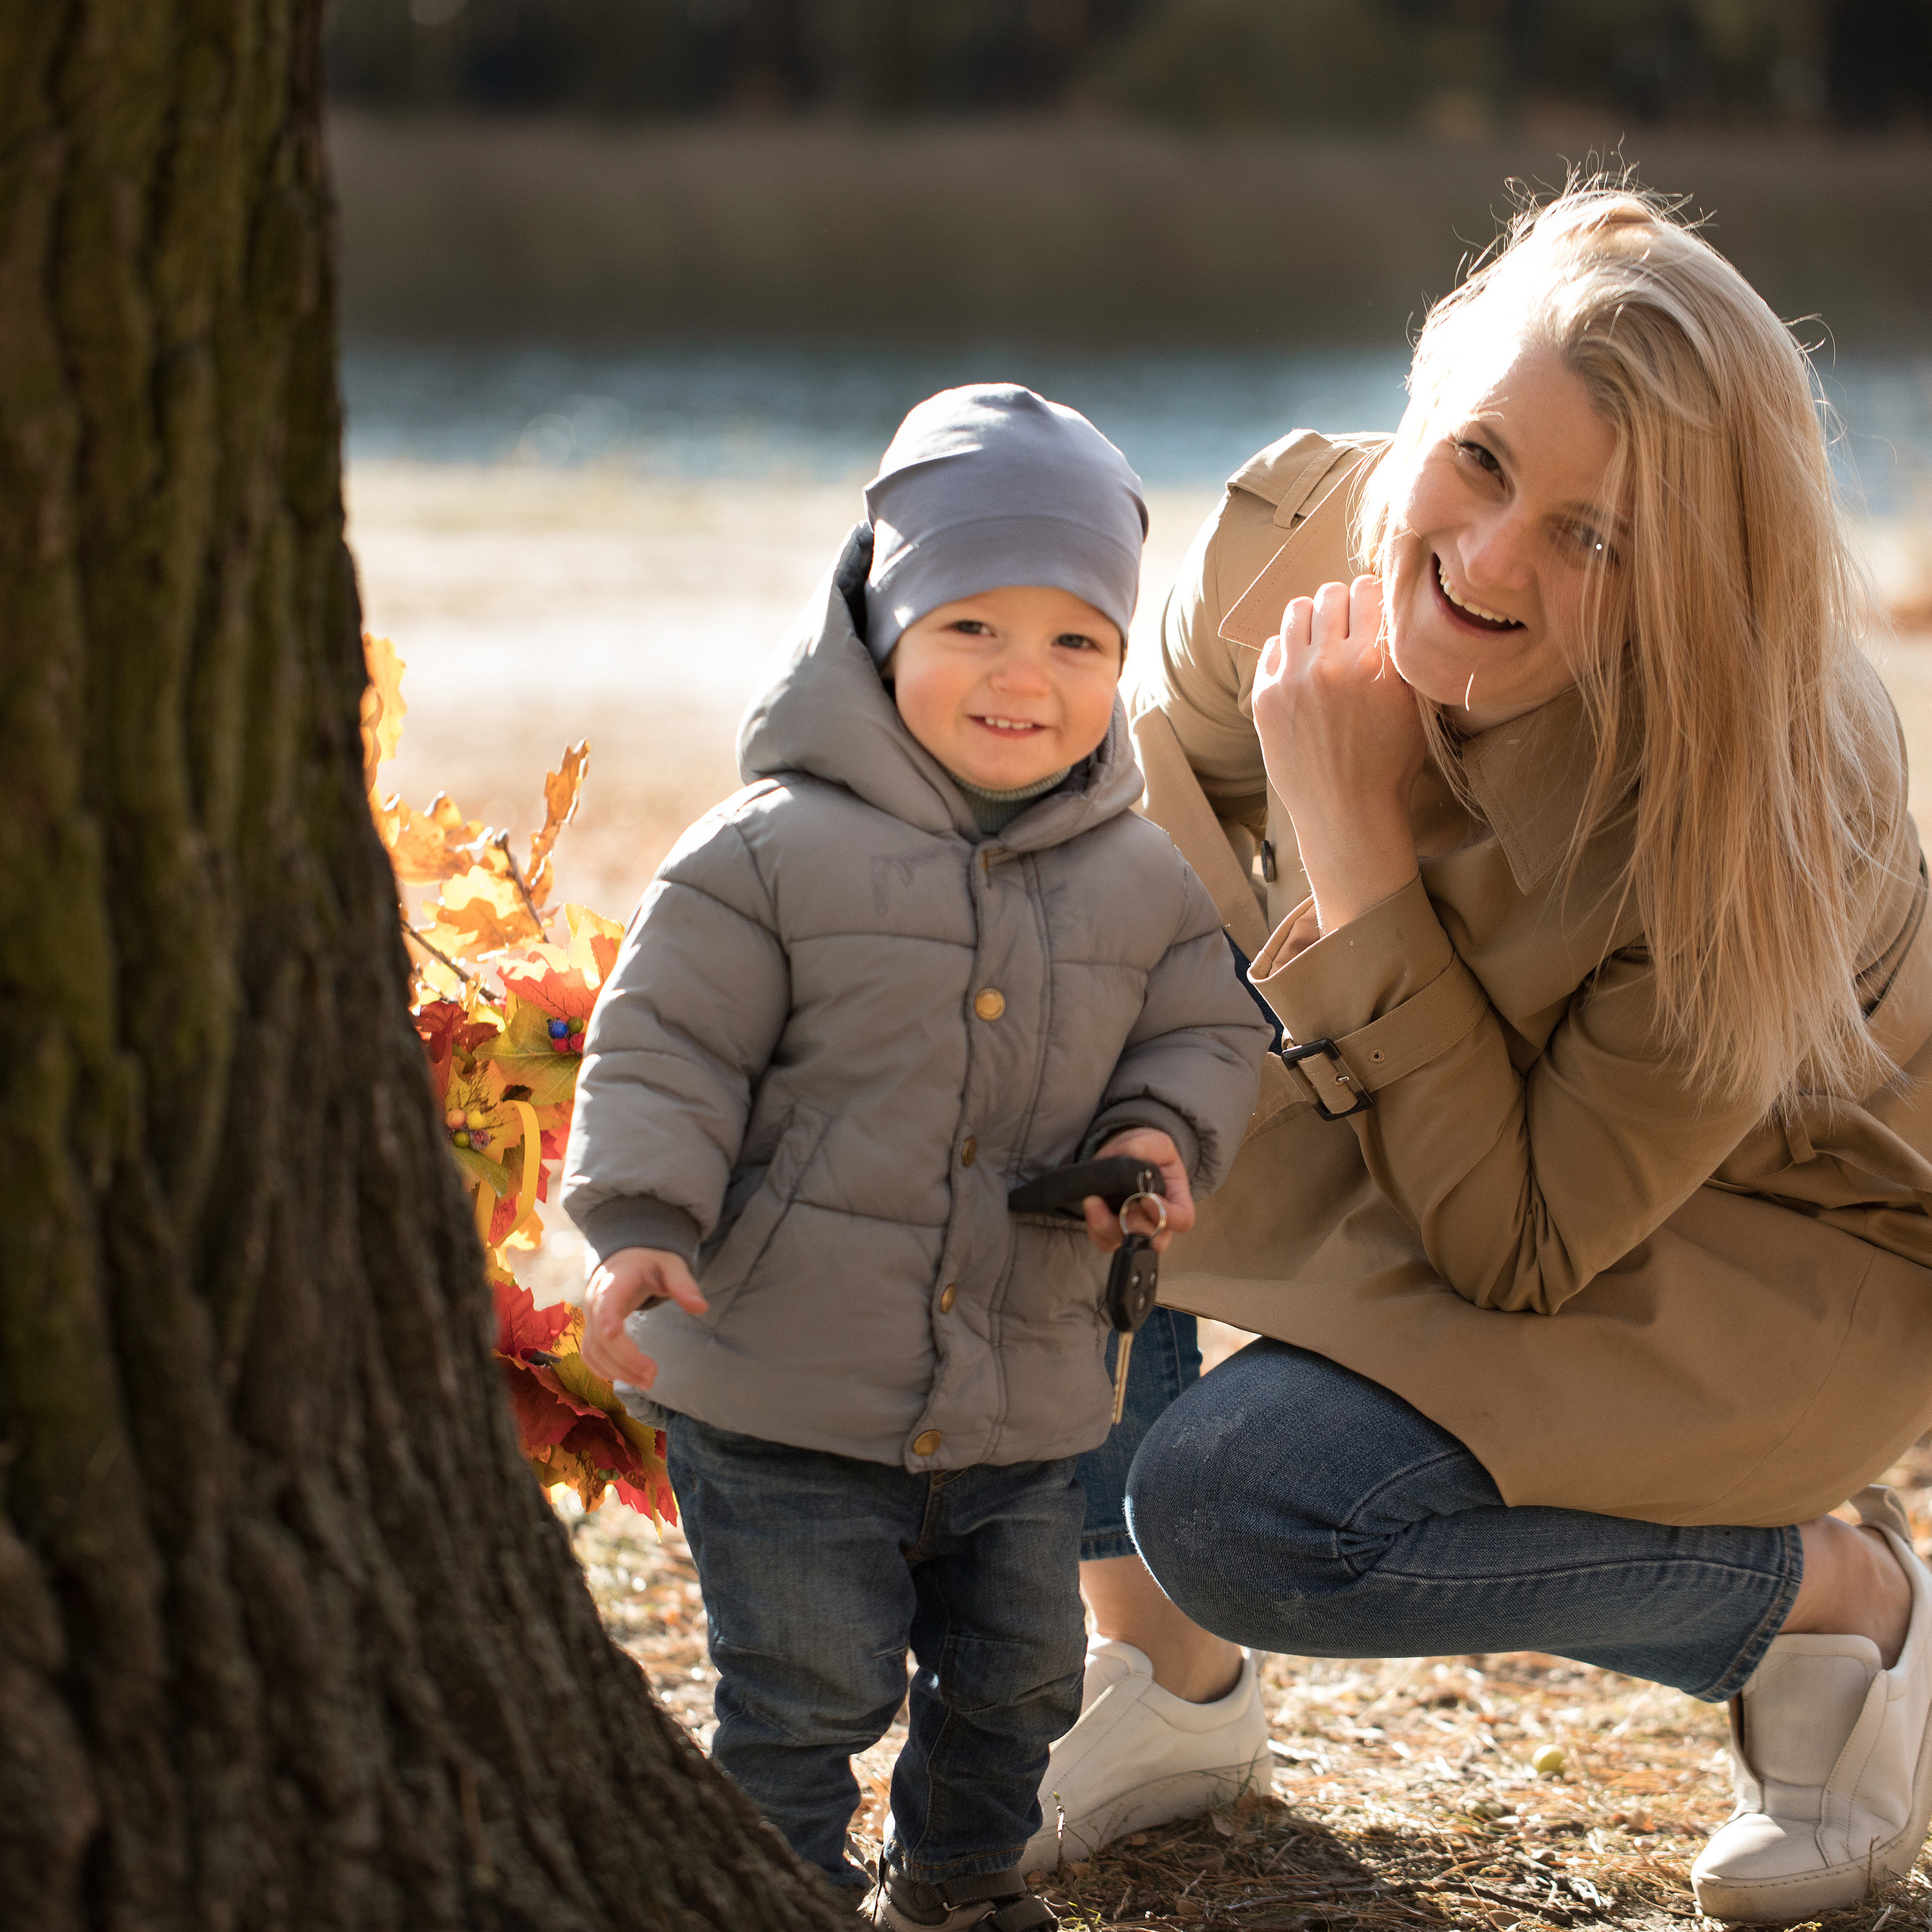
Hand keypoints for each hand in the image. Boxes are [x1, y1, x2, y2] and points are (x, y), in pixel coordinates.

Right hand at [581, 1246, 707, 1388]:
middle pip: (601, 1335)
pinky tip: (627, 1379)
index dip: (607, 1318)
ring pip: (593, 1350)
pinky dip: (604, 1370)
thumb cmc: (651, 1264)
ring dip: (617, 1371)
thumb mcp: (671, 1266)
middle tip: (652, 1376)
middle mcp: (596, 1300)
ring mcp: (590, 1317)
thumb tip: (701, 1308)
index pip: (606, 1301)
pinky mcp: (591, 1331)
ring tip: (647, 1382)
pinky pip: (590, 1355)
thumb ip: (683, 1284)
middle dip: (624, 1358)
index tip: (614, 1335)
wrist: (626, 1260)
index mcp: (615, 1281)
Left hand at [1081, 1129, 1194, 1254]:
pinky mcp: (1114, 1232)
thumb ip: (1148, 1148)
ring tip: (1093, 1201)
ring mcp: (1136, 1229)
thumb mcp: (1155, 1142)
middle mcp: (1158, 1221)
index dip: (1166, 1215)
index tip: (1146, 1199)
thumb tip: (1133, 1157)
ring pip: (1125, 1243)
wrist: (1126, 1154)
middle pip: (1154, 1240)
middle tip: (1121, 1204)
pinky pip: (1105, 1242)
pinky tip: (1091, 1207)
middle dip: (1134, 1226)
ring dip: (1106, 1225)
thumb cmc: (1147, 1151)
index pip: (1182, 1220)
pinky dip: (1095, 1229)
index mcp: (1176, 1200)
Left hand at [1251, 575, 1424, 933]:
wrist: (1347, 814)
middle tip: (1347, 625)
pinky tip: (1300, 671)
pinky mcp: (1265, 698)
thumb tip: (1386, 610)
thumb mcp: (1413, 704)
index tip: (1373, 610)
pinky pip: (1271, 647)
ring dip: (1311, 620)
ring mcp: (1291, 680)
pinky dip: (1286, 652)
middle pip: (1329, 594)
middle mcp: (1328, 663)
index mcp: (1373, 661)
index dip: (1372, 597)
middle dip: (1341, 604)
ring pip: (1295, 612)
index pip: (1367, 590)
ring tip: (1321, 641)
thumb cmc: (1389, 763)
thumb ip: (1400, 655)